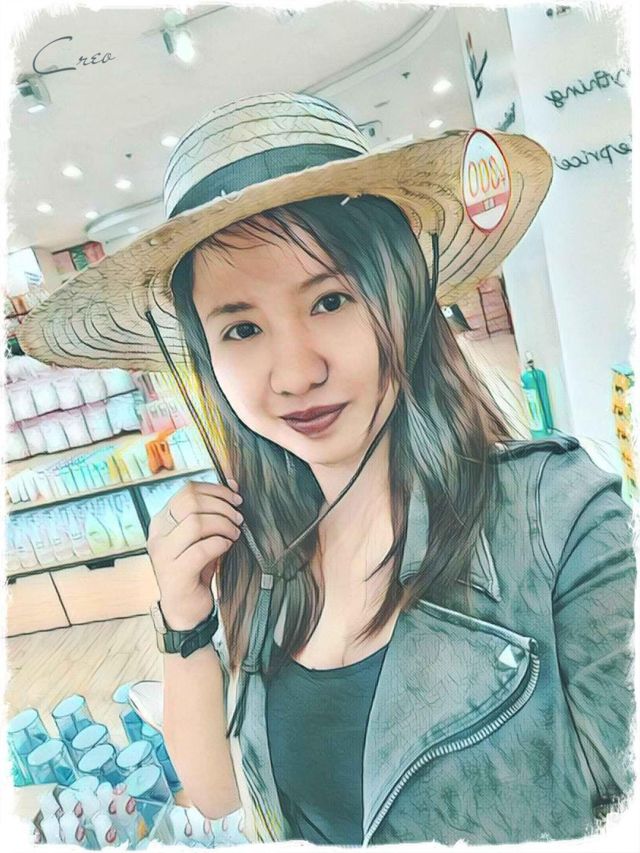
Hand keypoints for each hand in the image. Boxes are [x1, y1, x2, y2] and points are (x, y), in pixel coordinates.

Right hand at [147, 479, 243, 629]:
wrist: (185, 609)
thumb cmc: (196, 569)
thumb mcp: (202, 536)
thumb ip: (211, 512)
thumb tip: (232, 485)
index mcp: (161, 521)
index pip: (186, 491)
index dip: (216, 490)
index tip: (236, 498)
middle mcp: (157, 535)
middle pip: (190, 503)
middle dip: (222, 506)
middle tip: (238, 518)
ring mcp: (163, 555)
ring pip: (195, 523)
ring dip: (223, 525)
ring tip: (234, 534)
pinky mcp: (175, 574)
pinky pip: (201, 549)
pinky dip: (220, 543)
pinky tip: (228, 546)